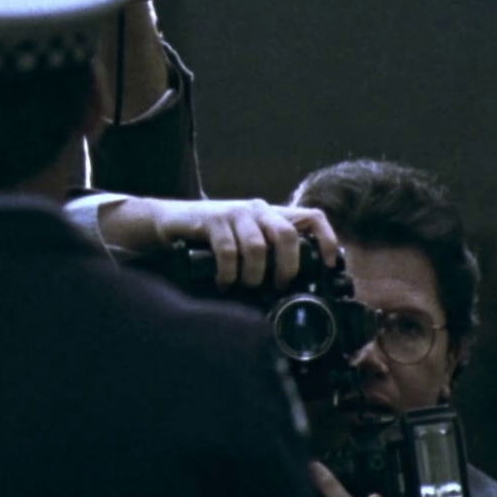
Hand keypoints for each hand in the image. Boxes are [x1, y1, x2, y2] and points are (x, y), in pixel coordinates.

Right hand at [101, 197, 337, 288]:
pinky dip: (229, 273)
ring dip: (253, 275)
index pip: (312, 217)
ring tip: (245, 287)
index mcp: (272, 214)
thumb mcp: (245, 238)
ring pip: (258, 247)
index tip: (326, 265)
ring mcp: (235, 213)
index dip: (326, 239)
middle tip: (278, 286)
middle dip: (287, 267)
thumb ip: (267, 251)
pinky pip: (228, 250)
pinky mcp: (212, 220)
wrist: (170, 221)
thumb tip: (290, 284)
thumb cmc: (211, 236)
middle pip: (288, 235)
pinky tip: (224, 282)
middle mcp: (258, 209)